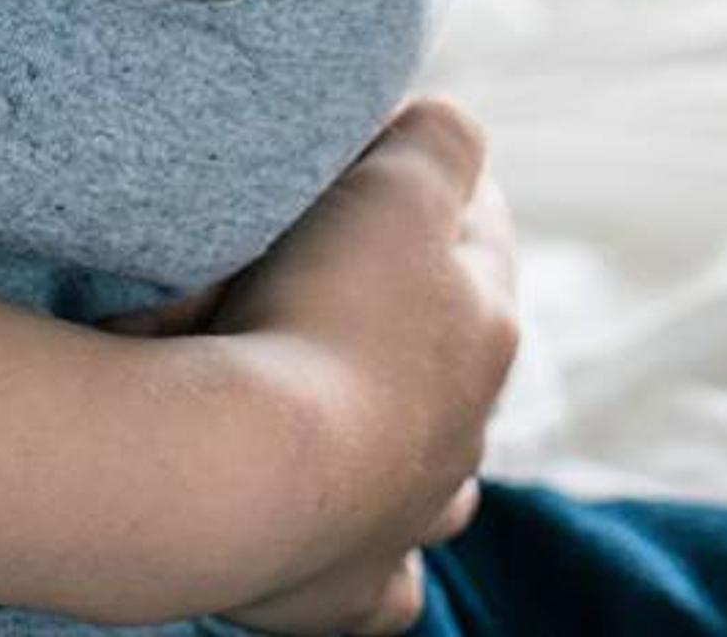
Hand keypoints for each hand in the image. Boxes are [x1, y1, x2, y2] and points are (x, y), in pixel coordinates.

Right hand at [109, 98, 518, 632]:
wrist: (239, 468)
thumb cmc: (319, 314)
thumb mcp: (397, 177)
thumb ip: (440, 137)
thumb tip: (445, 134)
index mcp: (487, 325)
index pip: (480, 227)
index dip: (425, 182)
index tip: (362, 158)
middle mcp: (465, 428)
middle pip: (450, 352)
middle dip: (399, 313)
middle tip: (312, 276)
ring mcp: (412, 515)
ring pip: (439, 474)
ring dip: (399, 437)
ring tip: (335, 407)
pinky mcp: (351, 591)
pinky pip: (383, 588)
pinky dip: (371, 559)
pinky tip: (344, 536)